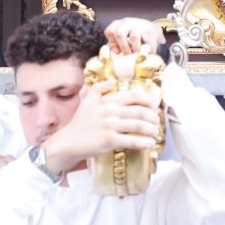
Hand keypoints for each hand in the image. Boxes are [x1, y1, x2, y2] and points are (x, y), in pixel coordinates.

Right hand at [40, 81, 159, 174]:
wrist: (67, 142)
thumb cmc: (79, 123)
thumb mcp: (86, 100)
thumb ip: (99, 88)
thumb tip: (112, 80)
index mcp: (107, 100)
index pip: (133, 95)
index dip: (147, 100)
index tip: (154, 106)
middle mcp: (110, 111)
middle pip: (139, 111)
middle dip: (152, 117)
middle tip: (156, 122)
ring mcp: (110, 125)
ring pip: (138, 125)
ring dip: (151, 130)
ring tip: (155, 133)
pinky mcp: (109, 140)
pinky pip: (132, 141)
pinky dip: (144, 142)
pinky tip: (149, 144)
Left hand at [104, 17, 164, 56]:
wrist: (154, 33)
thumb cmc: (135, 38)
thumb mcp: (124, 38)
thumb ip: (117, 45)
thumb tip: (111, 56)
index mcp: (119, 24)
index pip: (110, 31)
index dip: (112, 44)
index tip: (117, 51)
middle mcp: (128, 22)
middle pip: (119, 33)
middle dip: (123, 47)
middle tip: (127, 55)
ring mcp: (140, 25)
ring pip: (134, 37)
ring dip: (134, 49)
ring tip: (137, 55)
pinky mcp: (151, 32)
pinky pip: (148, 42)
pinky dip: (146, 51)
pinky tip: (146, 54)